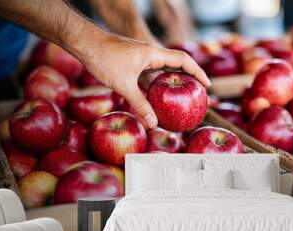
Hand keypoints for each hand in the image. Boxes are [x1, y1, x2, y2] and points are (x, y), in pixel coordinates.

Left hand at [76, 31, 209, 128]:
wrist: (85, 44)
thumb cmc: (104, 58)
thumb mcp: (124, 84)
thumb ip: (140, 104)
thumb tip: (153, 124)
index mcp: (154, 54)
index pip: (183, 60)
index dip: (198, 72)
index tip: (207, 84)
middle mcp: (151, 54)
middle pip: (177, 64)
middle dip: (189, 77)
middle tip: (198, 92)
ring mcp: (142, 57)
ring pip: (163, 69)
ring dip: (172, 81)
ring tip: (181, 95)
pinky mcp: (134, 62)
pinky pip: (151, 74)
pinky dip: (157, 84)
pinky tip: (156, 96)